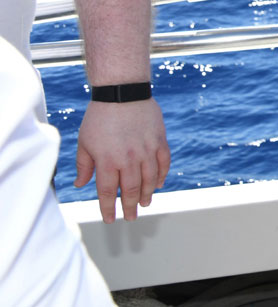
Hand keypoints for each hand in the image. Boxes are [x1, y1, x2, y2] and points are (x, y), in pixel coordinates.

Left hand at [75, 99, 169, 222]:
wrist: (122, 92)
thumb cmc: (99, 116)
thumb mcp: (84, 142)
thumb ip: (83, 165)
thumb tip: (80, 184)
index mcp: (107, 160)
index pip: (107, 192)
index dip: (108, 208)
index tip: (110, 219)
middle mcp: (128, 158)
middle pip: (131, 190)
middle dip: (129, 207)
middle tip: (130, 217)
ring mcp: (146, 149)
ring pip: (150, 179)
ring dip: (147, 194)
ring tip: (144, 203)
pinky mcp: (159, 140)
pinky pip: (163, 163)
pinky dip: (162, 175)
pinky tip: (159, 183)